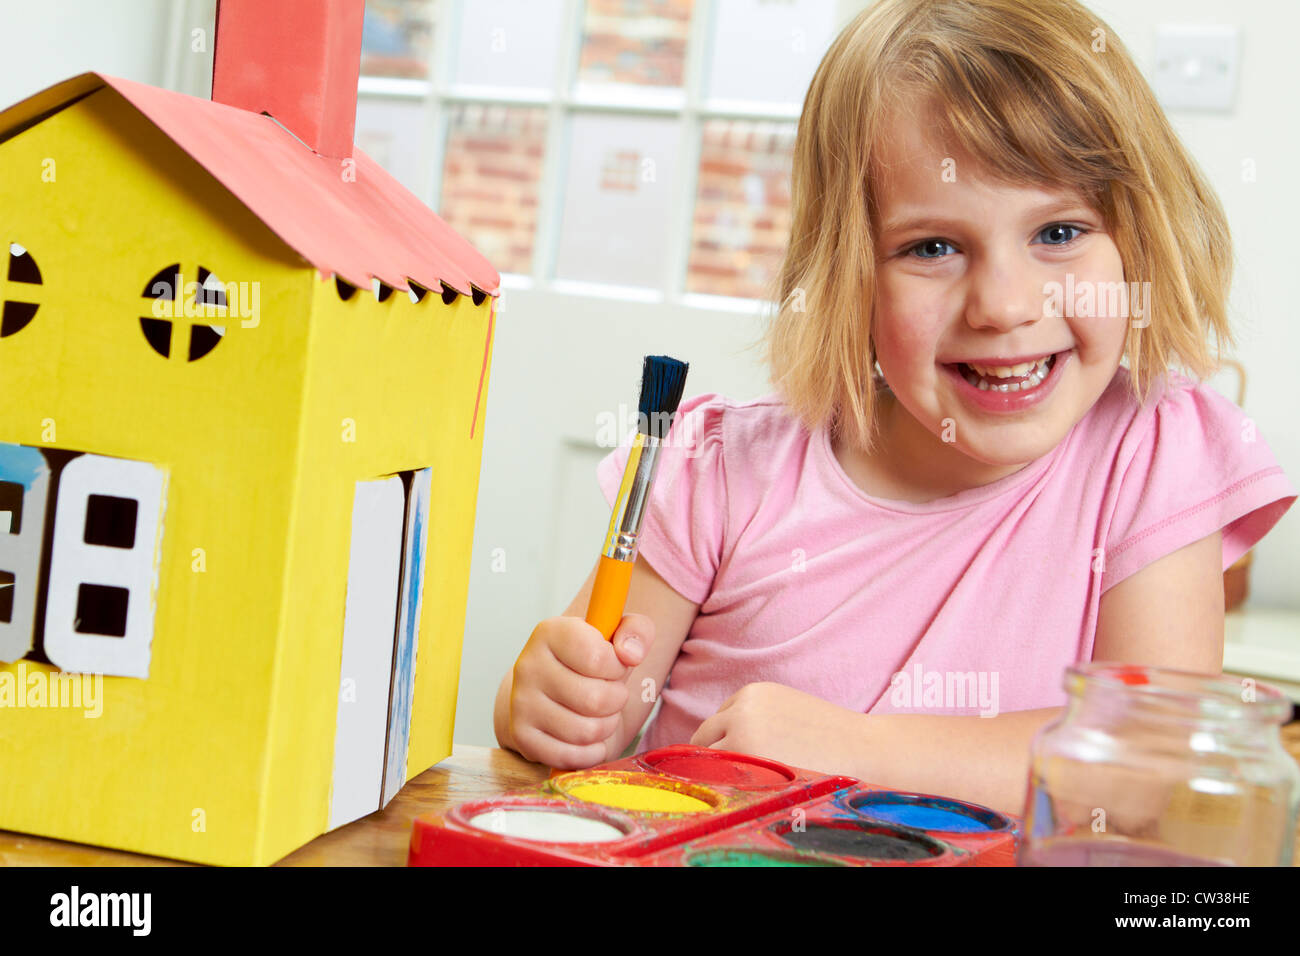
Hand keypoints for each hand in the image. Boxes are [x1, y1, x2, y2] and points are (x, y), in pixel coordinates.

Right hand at [508, 613, 654, 768]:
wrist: (551, 688)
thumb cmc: (590, 658)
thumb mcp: (618, 634)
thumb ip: (637, 632)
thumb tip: (630, 655)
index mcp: (551, 633)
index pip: (598, 658)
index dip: (618, 667)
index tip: (613, 665)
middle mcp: (528, 665)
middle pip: (596, 699)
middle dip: (616, 700)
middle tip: (611, 693)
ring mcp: (521, 703)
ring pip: (586, 731)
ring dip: (606, 726)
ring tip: (600, 712)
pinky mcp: (522, 737)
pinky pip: (570, 757)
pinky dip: (591, 752)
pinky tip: (591, 737)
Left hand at [689, 682, 867, 775]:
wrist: (863, 748)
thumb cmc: (829, 736)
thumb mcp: (786, 709)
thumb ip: (755, 717)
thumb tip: (722, 743)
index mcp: (752, 693)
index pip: (720, 719)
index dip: (726, 741)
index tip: (738, 758)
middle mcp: (741, 709)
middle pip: (706, 737)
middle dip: (714, 757)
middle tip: (732, 778)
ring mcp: (741, 735)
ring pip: (709, 759)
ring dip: (719, 774)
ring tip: (745, 787)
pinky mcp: (748, 762)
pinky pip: (721, 778)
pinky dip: (726, 787)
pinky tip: (749, 793)